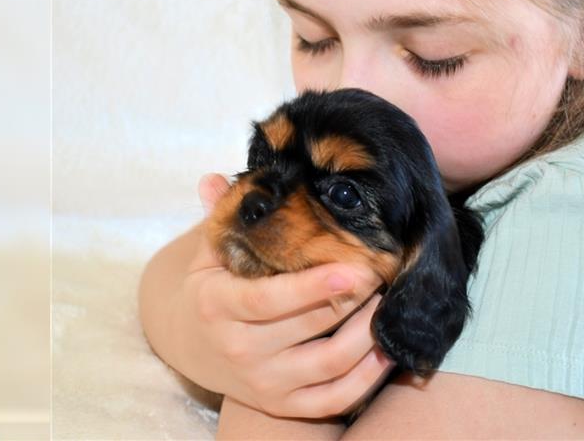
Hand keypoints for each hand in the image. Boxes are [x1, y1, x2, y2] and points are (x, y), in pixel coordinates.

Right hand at [170, 174, 392, 417]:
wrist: (194, 346)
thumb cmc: (213, 287)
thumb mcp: (208, 253)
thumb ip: (217, 217)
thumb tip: (213, 177)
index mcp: (216, 305)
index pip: (268, 298)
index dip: (313, 286)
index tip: (355, 268)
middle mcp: (238, 349)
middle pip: (311, 326)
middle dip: (355, 297)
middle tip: (385, 268)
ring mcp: (263, 383)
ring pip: (330, 364)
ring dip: (368, 333)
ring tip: (390, 300)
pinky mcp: (284, 406)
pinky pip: (334, 400)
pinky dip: (367, 378)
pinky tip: (387, 347)